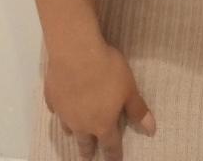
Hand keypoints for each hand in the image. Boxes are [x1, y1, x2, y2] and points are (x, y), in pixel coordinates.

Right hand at [43, 39, 156, 159]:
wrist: (75, 52)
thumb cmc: (107, 70)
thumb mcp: (129, 89)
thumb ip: (138, 110)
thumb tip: (151, 130)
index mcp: (102, 123)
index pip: (110, 145)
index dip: (114, 155)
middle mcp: (81, 123)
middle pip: (85, 143)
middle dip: (88, 151)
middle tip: (88, 158)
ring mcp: (64, 112)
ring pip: (68, 128)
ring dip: (73, 132)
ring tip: (74, 134)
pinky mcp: (51, 97)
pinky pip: (55, 109)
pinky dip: (58, 110)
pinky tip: (59, 106)